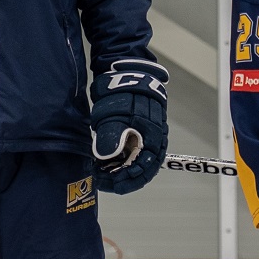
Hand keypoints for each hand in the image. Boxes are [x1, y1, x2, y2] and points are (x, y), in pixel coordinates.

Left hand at [89, 59, 167, 194]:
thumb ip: (110, 136)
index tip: (105, 184)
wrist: (129, 75)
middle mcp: (155, 142)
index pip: (142, 170)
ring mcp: (150, 138)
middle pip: (142, 170)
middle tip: (103, 183)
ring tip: (104, 176)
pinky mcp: (142, 134)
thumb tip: (105, 157)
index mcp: (152, 139)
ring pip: (139, 163)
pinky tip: (110, 164)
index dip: (124, 181)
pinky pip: (136, 154)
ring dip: (122, 171)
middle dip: (122, 180)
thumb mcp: (114, 114)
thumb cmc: (123, 94)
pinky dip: (124, 162)